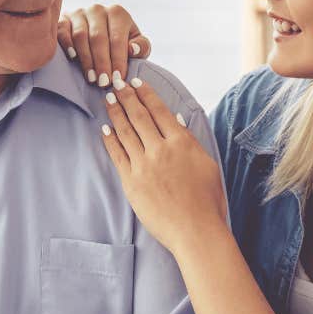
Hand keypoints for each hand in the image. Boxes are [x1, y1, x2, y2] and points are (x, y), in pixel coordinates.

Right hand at [58, 4, 151, 87]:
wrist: (99, 37)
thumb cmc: (121, 44)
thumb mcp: (136, 45)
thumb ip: (141, 47)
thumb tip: (132, 49)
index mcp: (117, 13)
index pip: (117, 38)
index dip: (118, 60)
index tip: (117, 79)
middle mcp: (97, 10)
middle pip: (98, 38)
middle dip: (102, 63)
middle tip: (104, 83)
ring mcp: (79, 13)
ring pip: (80, 36)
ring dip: (86, 59)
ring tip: (91, 78)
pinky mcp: (63, 19)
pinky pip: (62, 30)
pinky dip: (67, 44)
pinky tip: (73, 58)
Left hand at [101, 78, 227, 256]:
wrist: (195, 230)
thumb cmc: (207, 201)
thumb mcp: (206, 164)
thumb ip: (190, 141)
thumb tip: (176, 121)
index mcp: (182, 142)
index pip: (159, 110)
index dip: (146, 94)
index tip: (136, 82)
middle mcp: (161, 149)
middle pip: (139, 116)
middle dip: (126, 96)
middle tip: (116, 83)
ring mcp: (144, 165)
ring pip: (125, 132)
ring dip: (115, 112)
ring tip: (108, 99)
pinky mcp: (131, 182)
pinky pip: (117, 155)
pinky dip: (110, 140)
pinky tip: (105, 129)